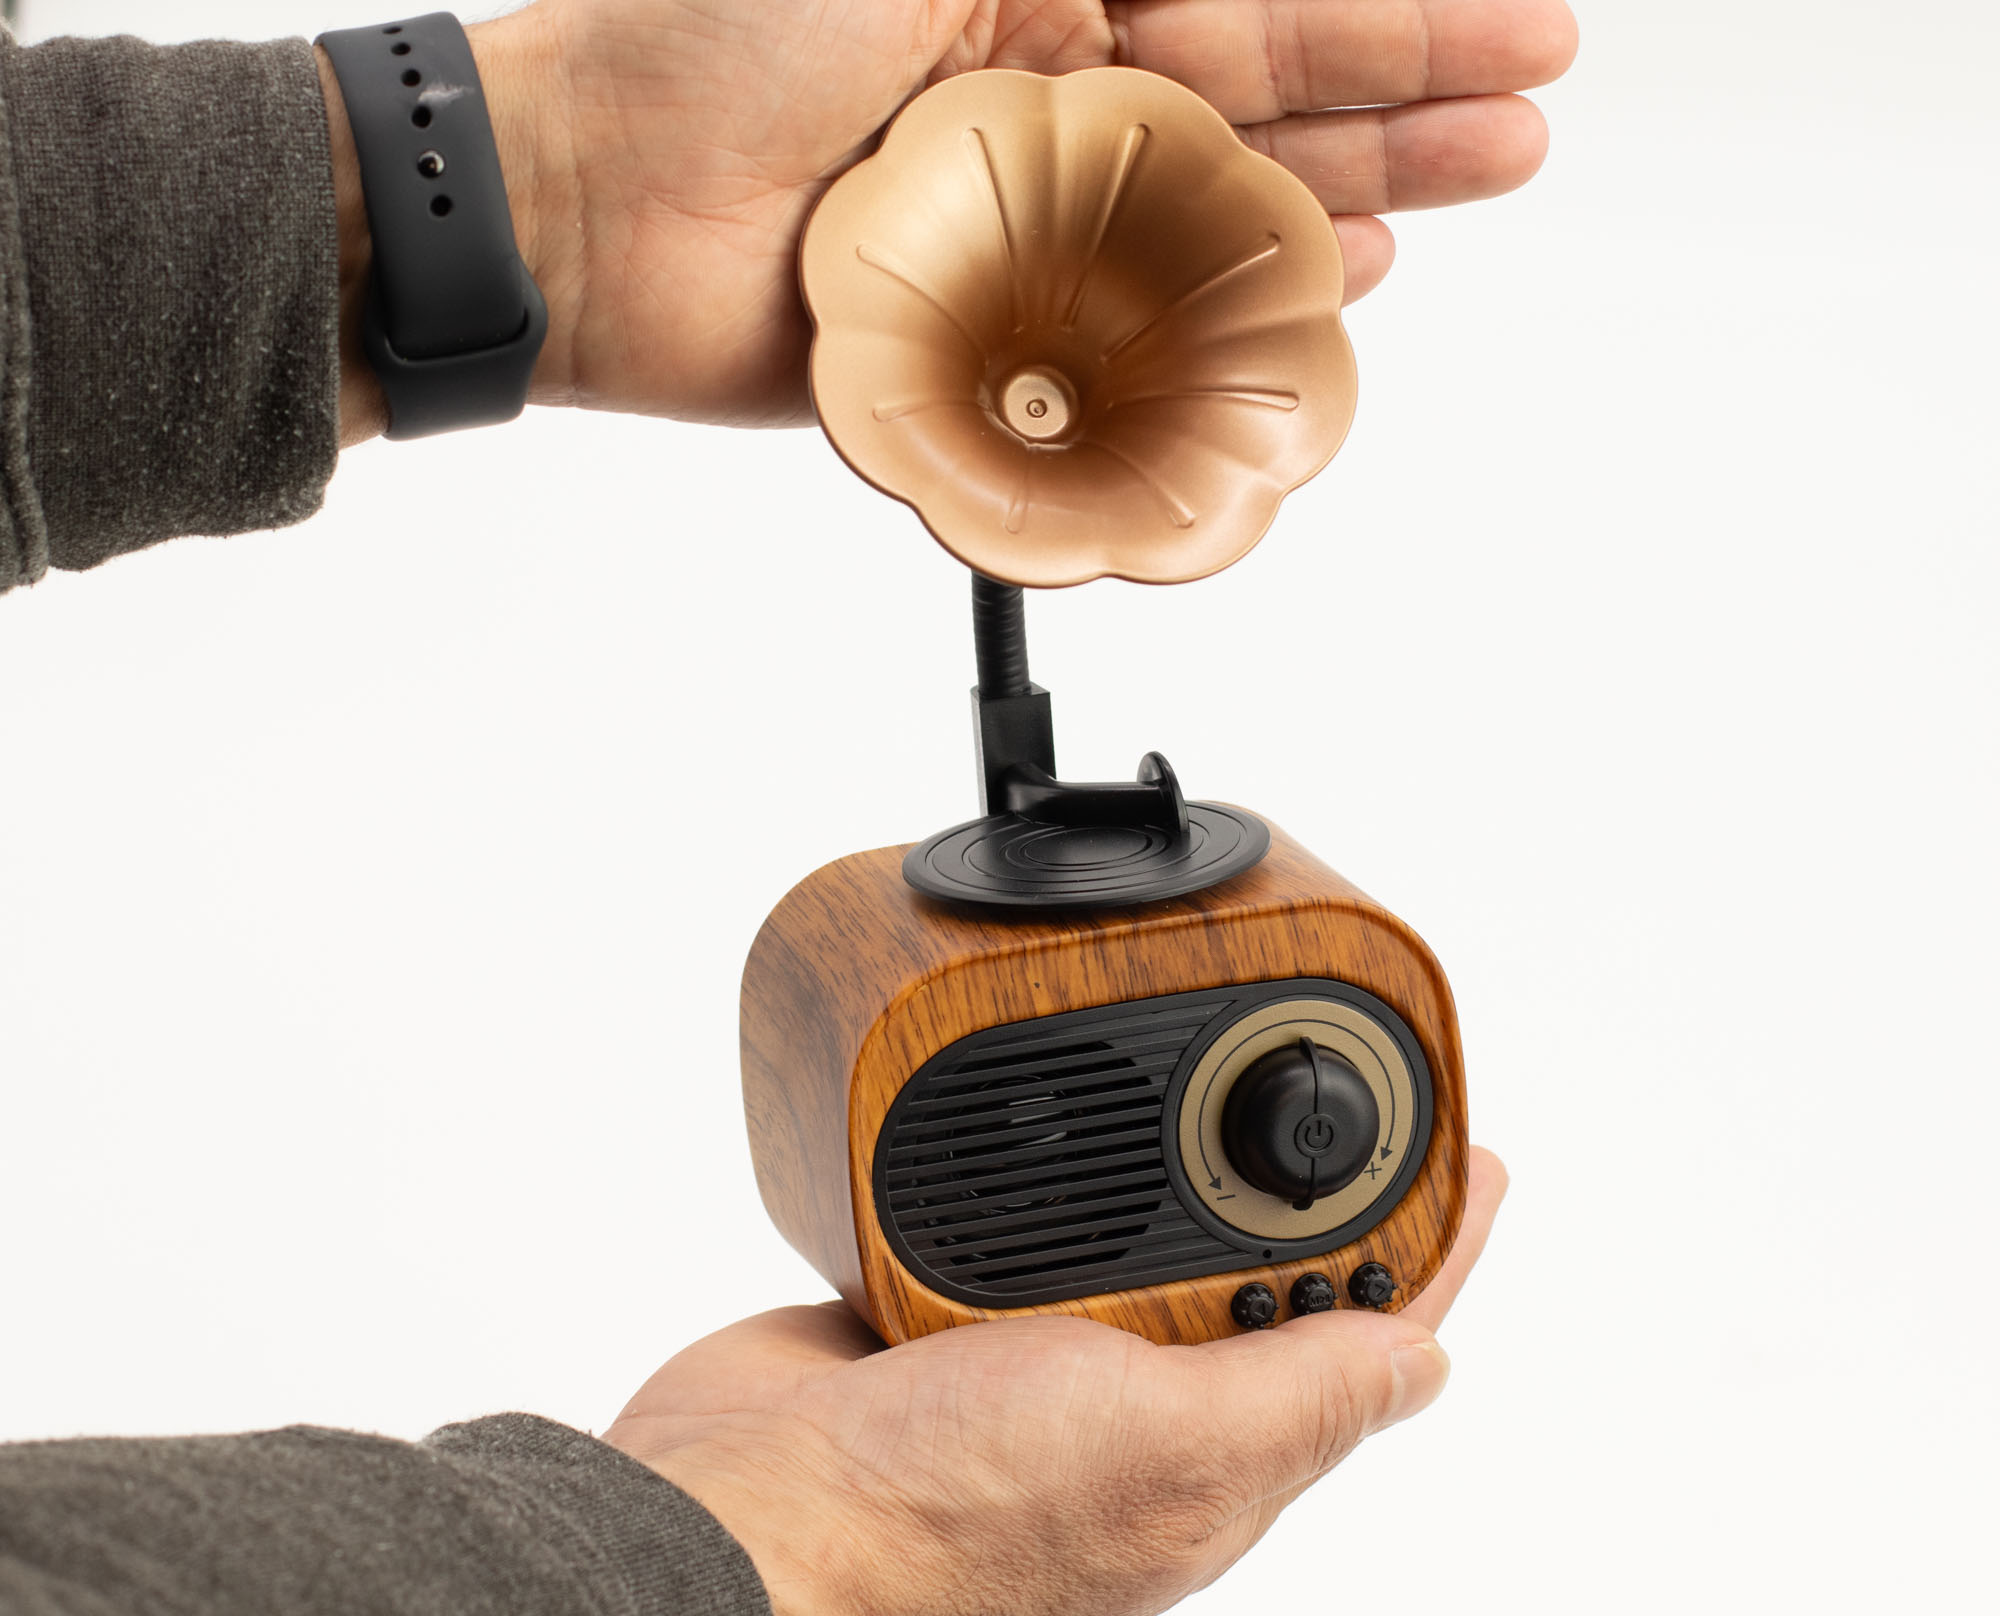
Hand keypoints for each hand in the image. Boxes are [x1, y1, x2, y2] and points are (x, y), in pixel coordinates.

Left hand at [333, 0, 1573, 441]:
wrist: (587, 216)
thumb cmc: (689, 29)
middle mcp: (1046, 72)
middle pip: (1264, 59)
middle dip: (1408, 56)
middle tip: (1538, 58)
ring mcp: (1039, 194)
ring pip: (1236, 176)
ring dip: (1375, 167)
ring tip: (1501, 154)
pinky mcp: (1012, 306)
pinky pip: (1161, 293)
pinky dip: (1256, 278)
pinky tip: (1353, 265)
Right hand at [604, 1147, 1505, 1615]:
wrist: (746, 1504)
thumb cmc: (943, 1515)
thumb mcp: (1164, 1446)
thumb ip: (1295, 1398)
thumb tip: (1427, 1364)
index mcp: (1210, 1442)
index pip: (1357, 1332)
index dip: (1425, 1243)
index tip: (1470, 1154)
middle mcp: (1133, 1398)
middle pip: (1255, 1267)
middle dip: (1304, 1180)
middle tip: (1348, 1073)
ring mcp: (1034, 1350)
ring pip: (1136, 1229)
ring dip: (1173, 1155)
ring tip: (1219, 1062)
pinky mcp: (940, 1302)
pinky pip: (1016, 1210)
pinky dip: (1041, 1157)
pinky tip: (1057, 1107)